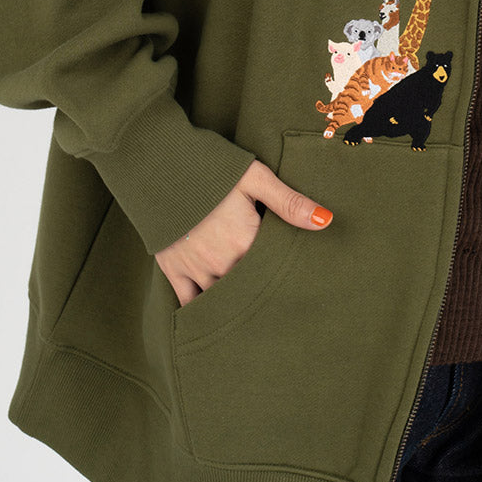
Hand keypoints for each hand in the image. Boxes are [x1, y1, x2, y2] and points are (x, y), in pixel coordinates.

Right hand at [155, 158, 332, 306]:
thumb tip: (326, 221)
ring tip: (252, 312)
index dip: (284, 274)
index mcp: (245, 243)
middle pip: (249, 289)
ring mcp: (195, 269)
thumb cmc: (210, 166)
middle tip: (279, 303)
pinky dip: (201, 310)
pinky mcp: (173, 269)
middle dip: (262, 292)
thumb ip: (289, 203)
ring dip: (235, 302)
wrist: (156, 164)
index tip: (297, 280)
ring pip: (221, 299)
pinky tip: (215, 317)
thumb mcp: (254, 177)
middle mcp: (221, 264)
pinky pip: (188, 302)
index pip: (273, 271)